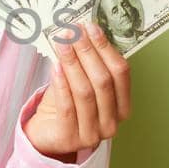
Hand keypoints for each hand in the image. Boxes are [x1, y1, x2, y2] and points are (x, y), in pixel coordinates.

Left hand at [23, 23, 130, 160]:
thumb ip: (85, 62)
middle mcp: (112, 122)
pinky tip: (55, 67)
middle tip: (73, 32)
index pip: (120, 73)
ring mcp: (93, 134)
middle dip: (87, 52)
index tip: (90, 27)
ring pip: (85, 92)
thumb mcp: (80, 82)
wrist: (46, 133)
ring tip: (62, 44)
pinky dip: (61, 84)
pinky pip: (67, 107)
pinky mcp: (70, 139)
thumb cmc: (67, 105)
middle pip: (103, 80)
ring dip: (73, 63)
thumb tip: (80, 30)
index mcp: (122, 107)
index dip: (106, 48)